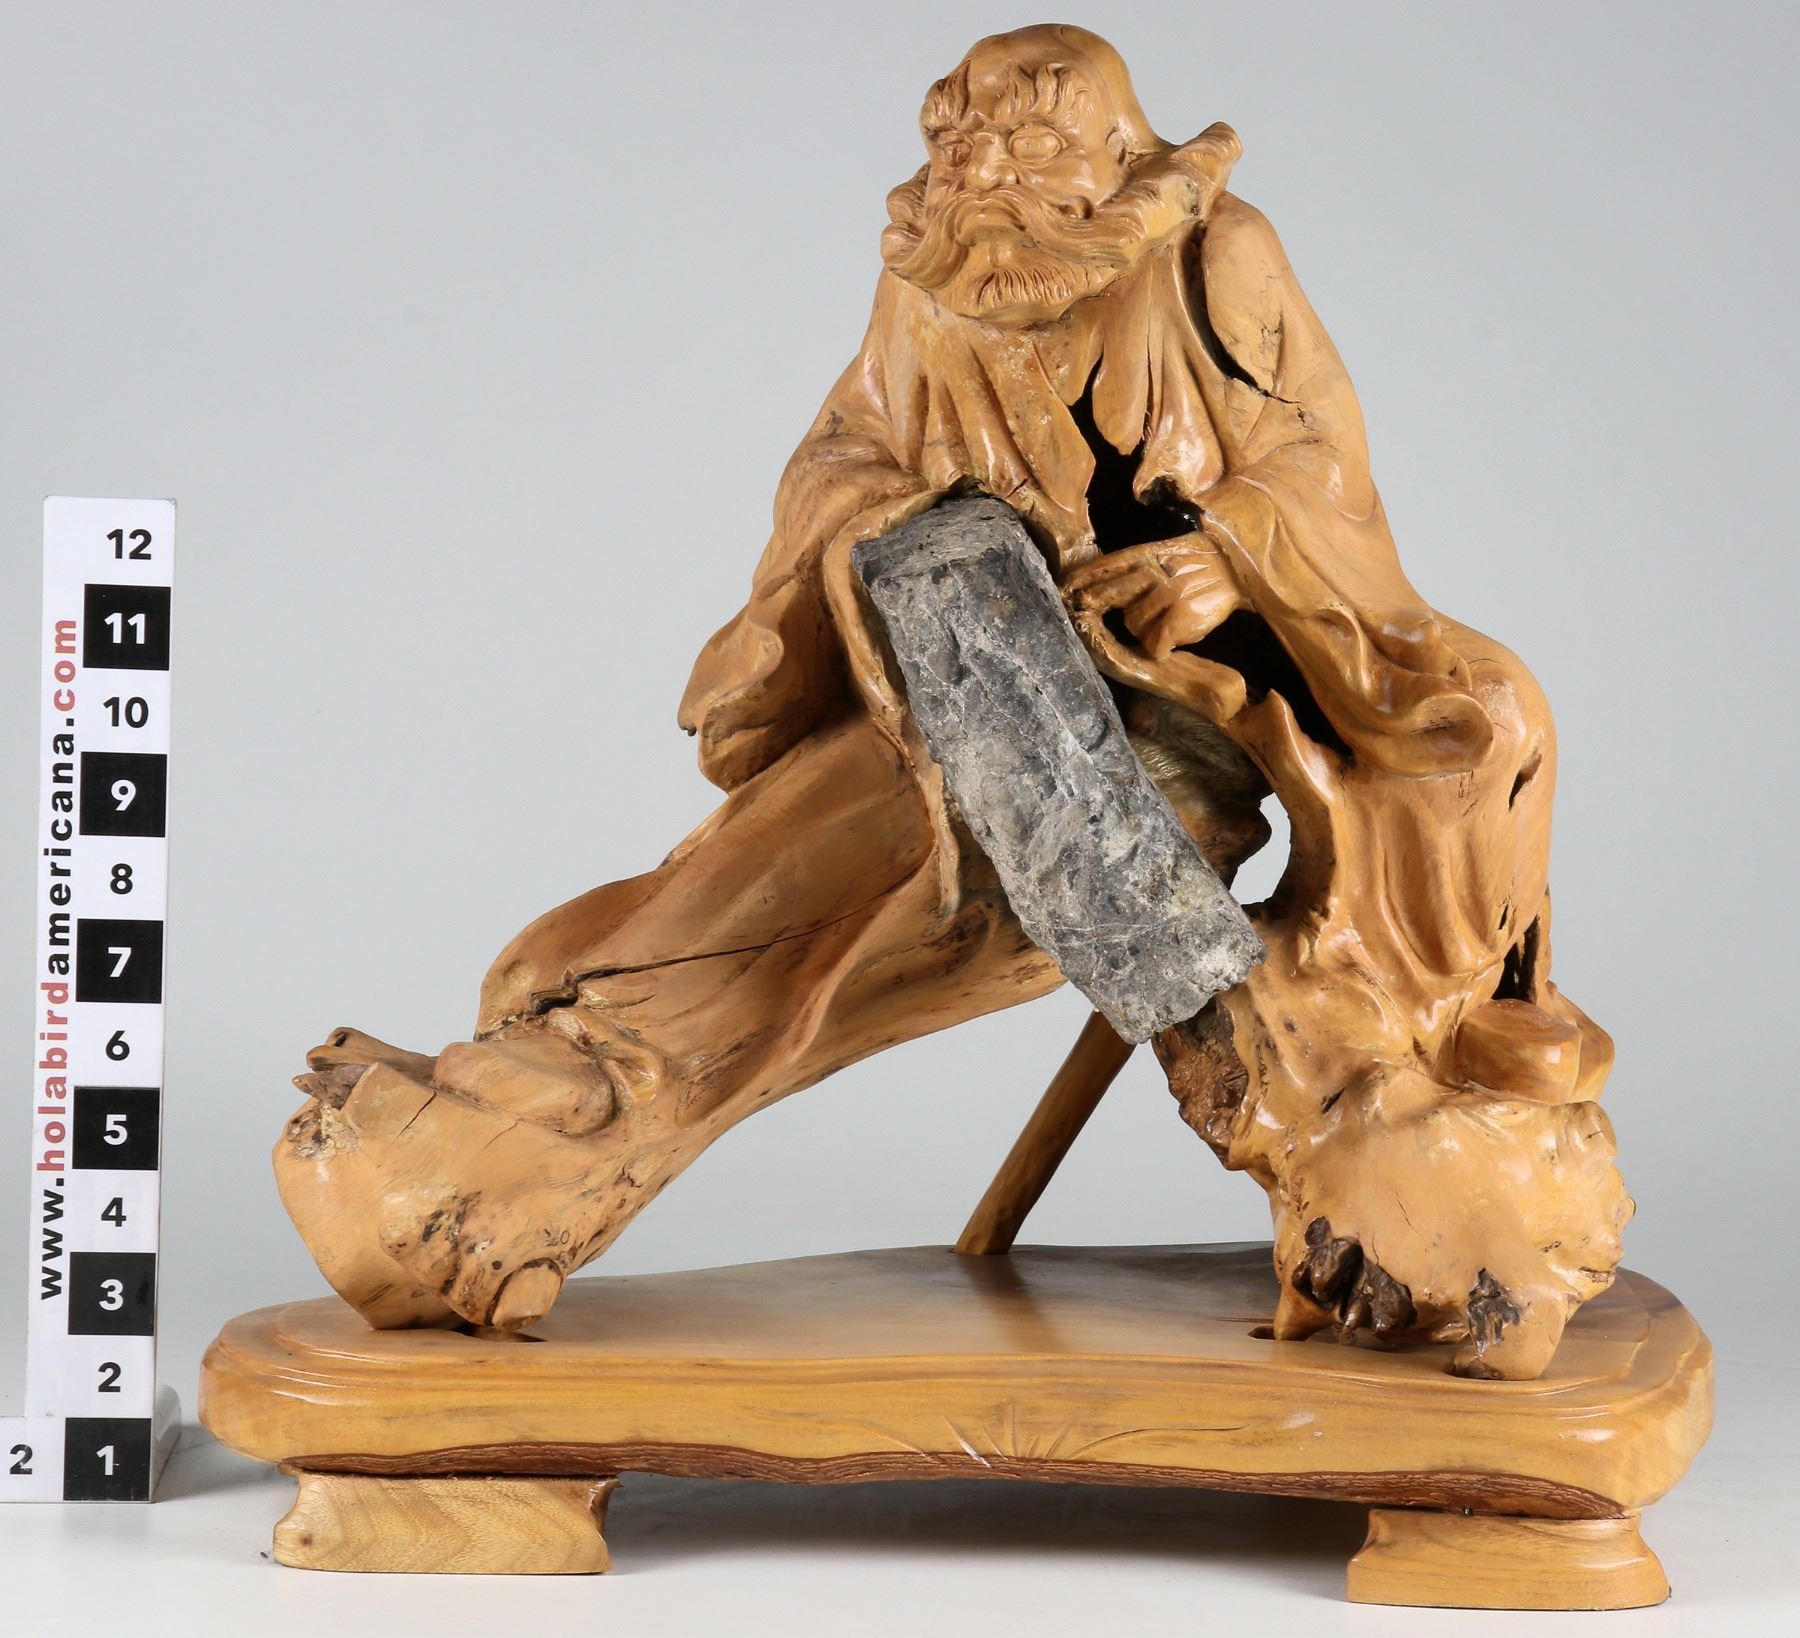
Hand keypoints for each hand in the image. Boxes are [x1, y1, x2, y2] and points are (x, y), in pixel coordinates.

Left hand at [1063, 532, 1241, 659]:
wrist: (1239, 567)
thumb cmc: (1199, 565)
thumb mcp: (1165, 554)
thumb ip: (1134, 568)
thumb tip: (1096, 588)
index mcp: (1145, 555)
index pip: (1102, 567)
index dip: (1079, 581)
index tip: (1062, 591)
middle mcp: (1151, 573)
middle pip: (1105, 597)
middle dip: (1094, 608)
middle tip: (1087, 618)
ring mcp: (1165, 594)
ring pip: (1133, 626)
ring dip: (1146, 630)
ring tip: (1168, 620)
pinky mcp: (1180, 616)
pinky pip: (1155, 646)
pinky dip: (1163, 647)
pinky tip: (1176, 637)